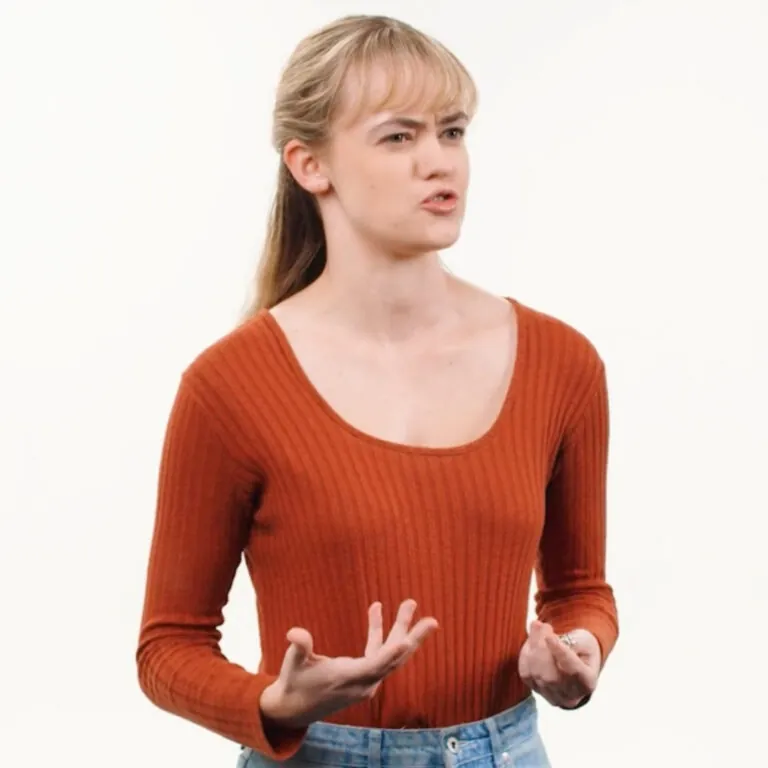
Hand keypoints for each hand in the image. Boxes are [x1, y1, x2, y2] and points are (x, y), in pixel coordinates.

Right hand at [259, 599, 438, 728]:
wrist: (294, 708)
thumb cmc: (294, 683)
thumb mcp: (293, 665)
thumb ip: (299, 648)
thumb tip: (294, 633)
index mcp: (348, 679)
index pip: (375, 666)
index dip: (391, 653)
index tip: (406, 641)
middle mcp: (364, 682)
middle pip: (393, 659)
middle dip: (412, 637)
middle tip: (432, 621)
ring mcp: (366, 680)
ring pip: (390, 654)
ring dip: (399, 628)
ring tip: (409, 604)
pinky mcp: (363, 676)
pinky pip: (377, 652)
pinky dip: (378, 632)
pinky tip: (377, 609)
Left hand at [518, 620, 600, 708]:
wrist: (576, 658)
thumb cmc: (582, 647)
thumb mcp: (584, 640)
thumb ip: (569, 639)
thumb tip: (544, 632)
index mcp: (588, 683)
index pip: (574, 670)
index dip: (560, 654)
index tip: (550, 637)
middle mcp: (571, 696)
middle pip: (551, 676)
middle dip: (541, 647)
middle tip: (541, 624)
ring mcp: (553, 697)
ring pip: (536, 674)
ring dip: (532, 647)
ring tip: (537, 627)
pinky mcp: (537, 690)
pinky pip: (525, 673)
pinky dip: (525, 654)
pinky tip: (531, 641)